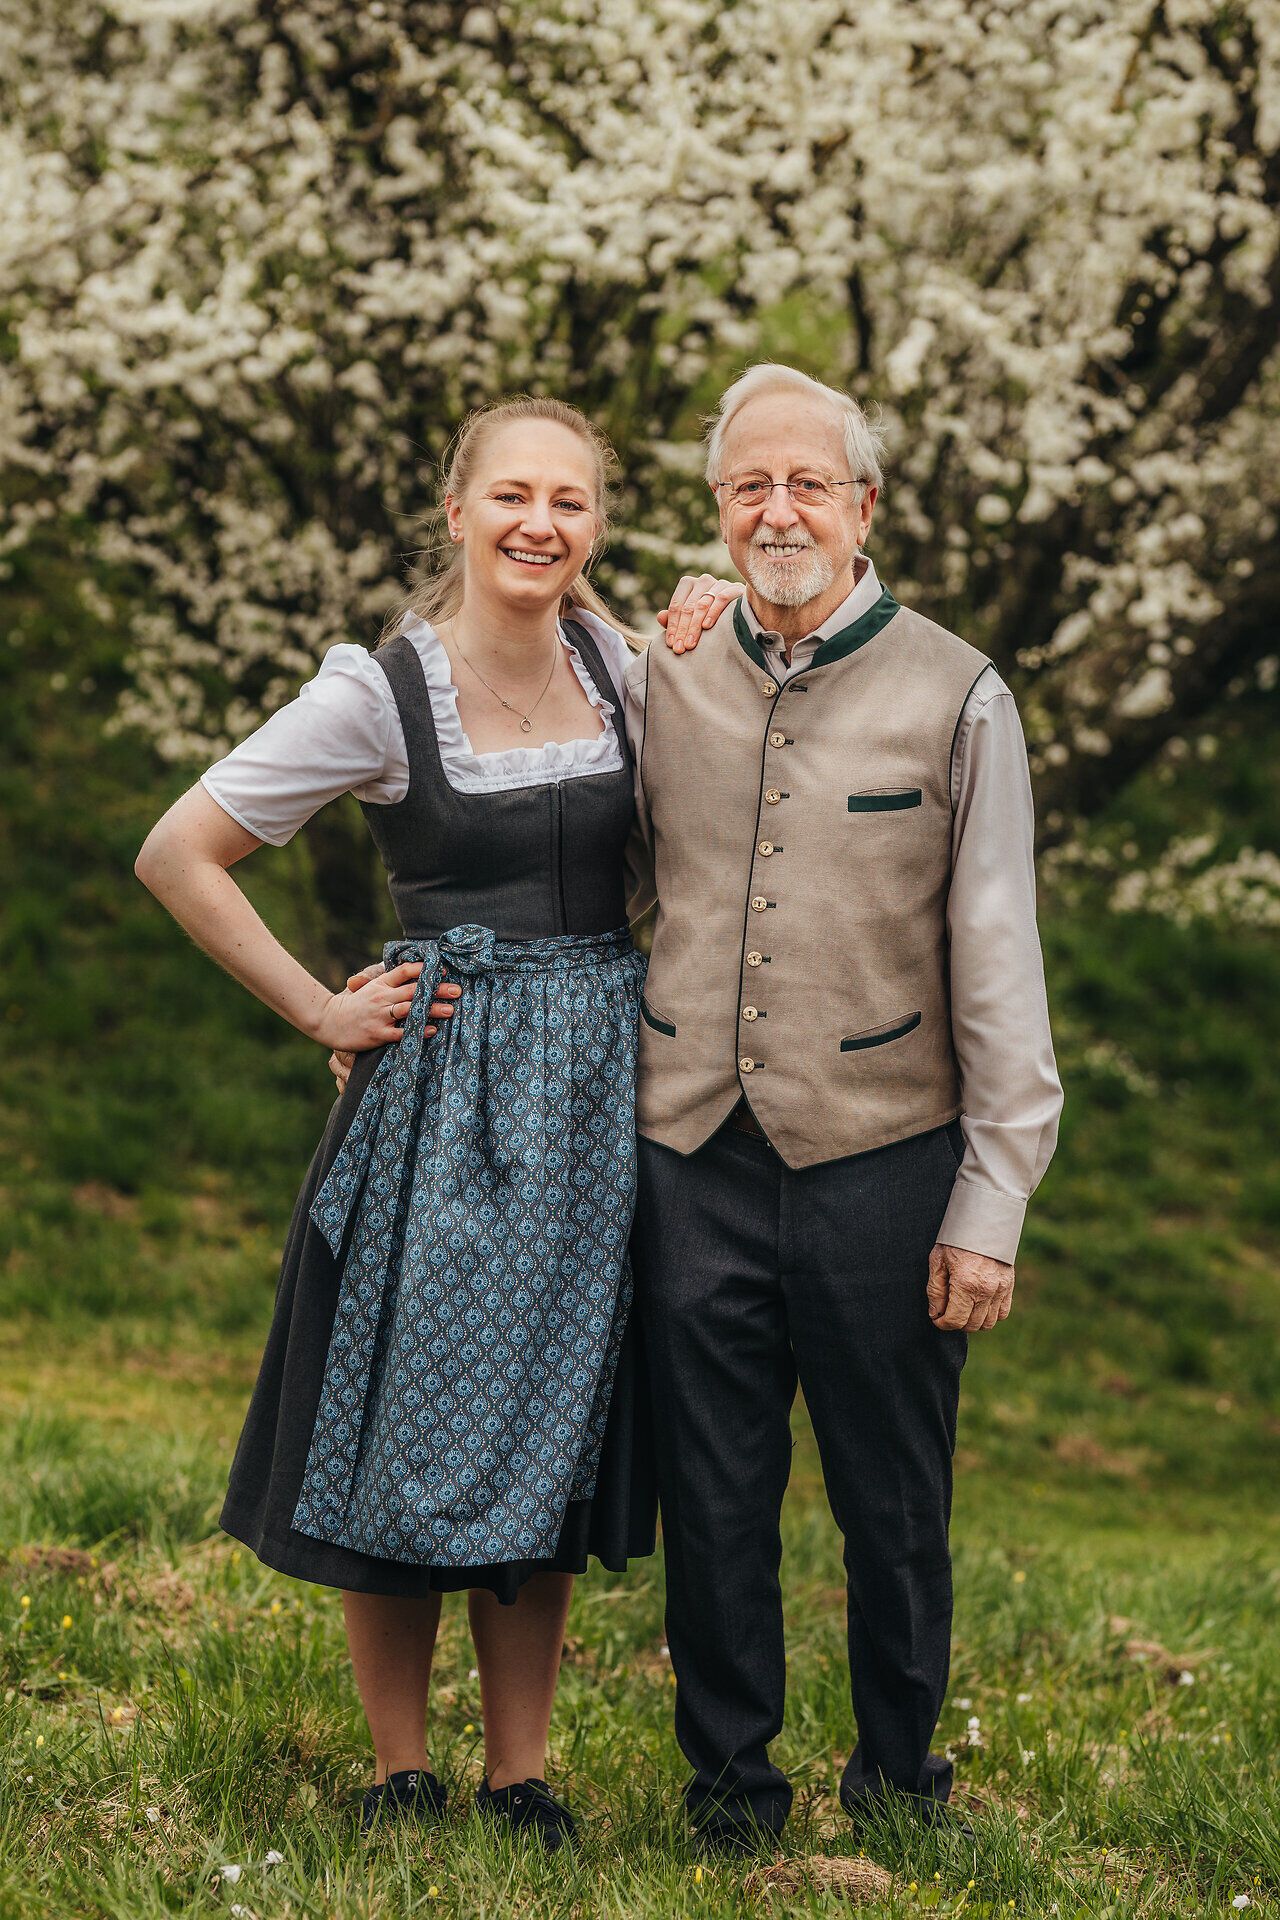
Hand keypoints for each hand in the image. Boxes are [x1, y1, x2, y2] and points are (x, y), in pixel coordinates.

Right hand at [327, 961, 460, 1092]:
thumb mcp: (369, 988)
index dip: (424, 969)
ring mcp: (380, 1016)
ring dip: (431, 1009)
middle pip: (414, 990)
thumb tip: (413, 971)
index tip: (443, 970)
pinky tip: (432, 1030)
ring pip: (410, 1010)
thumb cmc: (354, 1005)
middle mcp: (382, 997)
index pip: (404, 971)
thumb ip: (390, 982)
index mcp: (381, 984)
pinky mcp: (378, 1034)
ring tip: (450, 1009)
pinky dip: (417, 1031)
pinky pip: (401, 1032)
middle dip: (437, 989)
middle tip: (457, 990)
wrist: (329, 1021)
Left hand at [655, 573, 742, 651]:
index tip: (671, 644)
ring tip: (691, 644)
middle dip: (683, 630)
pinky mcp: (735, 588)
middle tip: (680, 648)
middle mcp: (703, 581)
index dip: (673, 626)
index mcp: (688, 584)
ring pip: (703, 604)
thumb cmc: (709, 618)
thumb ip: (674, 619)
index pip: (677, 605)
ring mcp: (719, 583)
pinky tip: (707, 626)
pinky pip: (721, 598)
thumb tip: (660, 616)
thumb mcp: (690, 620)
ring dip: (695, 626)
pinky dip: (713, 612)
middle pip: (688, 607)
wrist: (741, 616)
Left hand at [927, 1243, 1014, 1332]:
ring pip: (988, 1323)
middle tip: (948, 1311)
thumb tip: (935, 1313)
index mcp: (966, 1284)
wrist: (982, 1222)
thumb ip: (935, 1290)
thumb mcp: (937, 1260)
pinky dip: (991, 1314)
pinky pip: (1003, 1313)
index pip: (955, 1320)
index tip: (937, 1318)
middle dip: (957, 1323)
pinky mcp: (1009, 1286)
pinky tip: (979, 1304)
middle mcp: (986, 1290)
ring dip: (974, 1321)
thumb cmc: (957, 1239)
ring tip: (963, 1308)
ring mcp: (1000, 1289)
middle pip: (972, 1325)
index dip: (942, 1323)